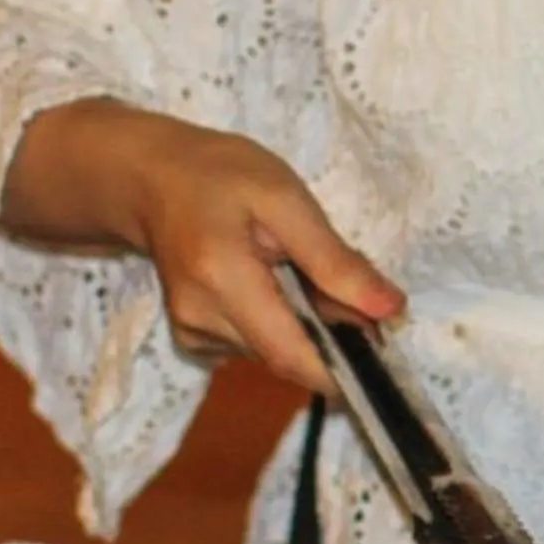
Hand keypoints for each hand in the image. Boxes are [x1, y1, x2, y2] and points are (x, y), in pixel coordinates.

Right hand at [5, 104, 401, 392]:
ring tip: (303, 273)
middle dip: (331, 337)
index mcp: (222, 279)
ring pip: (274, 352)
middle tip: (353, 290)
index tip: (382, 351)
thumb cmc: (222, 175)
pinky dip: (279, 325)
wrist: (153, 179)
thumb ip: (335, 259)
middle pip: (287, 356)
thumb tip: (391, 310)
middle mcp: (200, 320)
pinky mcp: (193, 339)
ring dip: (305, 328)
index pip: (291, 354)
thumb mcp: (286, 200)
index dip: (343, 368)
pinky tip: (274, 285)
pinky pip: (254, 346)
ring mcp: (192, 335)